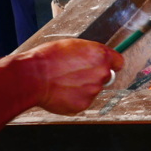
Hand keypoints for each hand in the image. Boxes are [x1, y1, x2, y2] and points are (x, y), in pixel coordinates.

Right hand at [10, 39, 124, 114]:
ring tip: (63, 82)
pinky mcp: (83, 105)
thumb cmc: (48, 58)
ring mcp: (93, 91)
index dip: (110, 64)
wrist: (32, 77)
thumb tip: (96, 58)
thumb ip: (90, 53)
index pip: (118, 62)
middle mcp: (101, 73)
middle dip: (93, 76)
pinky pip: (82, 101)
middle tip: (74, 74)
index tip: (104, 66)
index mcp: (101, 55)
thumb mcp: (73, 45)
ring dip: (82, 88)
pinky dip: (73, 98)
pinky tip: (61, 92)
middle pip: (105, 77)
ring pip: (92, 90)